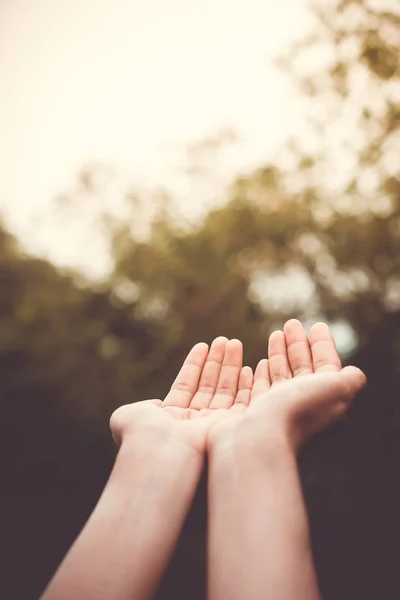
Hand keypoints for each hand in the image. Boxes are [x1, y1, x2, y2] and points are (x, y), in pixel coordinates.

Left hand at [109, 336, 248, 456]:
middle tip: (225, 340)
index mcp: (171, 418)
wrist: (159, 453)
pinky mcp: (229, 430)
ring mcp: (212, 426)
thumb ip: (142, 405)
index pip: (186, 386)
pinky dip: (245, 386)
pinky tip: (247, 368)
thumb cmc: (141, 434)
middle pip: (208, 386)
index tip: (203, 345)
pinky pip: (241, 405)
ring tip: (234, 343)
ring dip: (230, 366)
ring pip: (225, 391)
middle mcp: (193, 422)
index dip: (194, 365)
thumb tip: (156, 404)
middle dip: (217, 362)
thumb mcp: (126, 415)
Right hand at [208, 319, 366, 454]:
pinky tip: (255, 364)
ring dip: (278, 354)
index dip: (323, 346)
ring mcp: (272, 410)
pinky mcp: (249, 413)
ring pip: (278, 376)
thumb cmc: (294, 410)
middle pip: (301, 369)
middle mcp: (297, 406)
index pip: (325, 367)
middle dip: (298, 345)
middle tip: (291, 323)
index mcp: (319, 399)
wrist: (256, 440)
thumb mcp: (333, 389)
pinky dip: (259, 374)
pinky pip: (256, 389)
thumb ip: (348, 379)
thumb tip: (356, 374)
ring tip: (275, 334)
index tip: (317, 326)